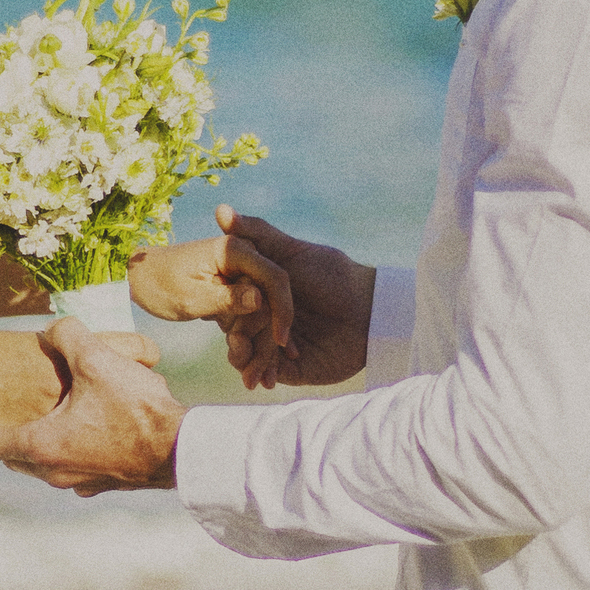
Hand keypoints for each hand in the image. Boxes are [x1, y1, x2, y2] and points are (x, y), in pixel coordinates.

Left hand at [0, 323, 184, 492]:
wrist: (181, 450)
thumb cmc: (137, 409)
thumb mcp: (97, 360)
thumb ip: (67, 335)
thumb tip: (54, 328)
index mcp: (42, 445)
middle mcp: (54, 471)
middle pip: (13, 457)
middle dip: (0, 438)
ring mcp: (79, 483)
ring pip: (41, 466)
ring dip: (32, 446)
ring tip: (30, 425)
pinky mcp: (102, 485)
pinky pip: (69, 470)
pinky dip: (61, 454)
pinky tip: (74, 437)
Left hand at [126, 229, 291, 372]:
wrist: (140, 279)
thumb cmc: (159, 284)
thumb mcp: (191, 296)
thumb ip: (226, 297)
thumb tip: (261, 300)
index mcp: (235, 249)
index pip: (274, 278)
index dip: (282, 310)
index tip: (281, 341)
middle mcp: (245, 257)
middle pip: (274, 297)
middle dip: (273, 337)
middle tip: (268, 376)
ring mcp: (242, 273)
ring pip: (266, 311)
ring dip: (265, 345)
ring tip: (263, 380)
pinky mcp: (237, 288)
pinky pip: (253, 314)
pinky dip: (254, 340)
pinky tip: (257, 369)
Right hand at [206, 208, 374, 387]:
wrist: (369, 309)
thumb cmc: (333, 274)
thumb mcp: (293, 251)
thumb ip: (257, 233)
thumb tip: (220, 209)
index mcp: (261, 295)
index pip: (232, 306)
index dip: (226, 311)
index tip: (223, 313)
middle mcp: (266, 319)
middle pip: (237, 333)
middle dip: (235, 341)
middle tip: (239, 342)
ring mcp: (277, 345)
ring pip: (248, 356)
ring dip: (244, 361)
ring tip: (247, 364)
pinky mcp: (292, 368)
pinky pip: (268, 374)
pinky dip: (261, 376)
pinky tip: (261, 380)